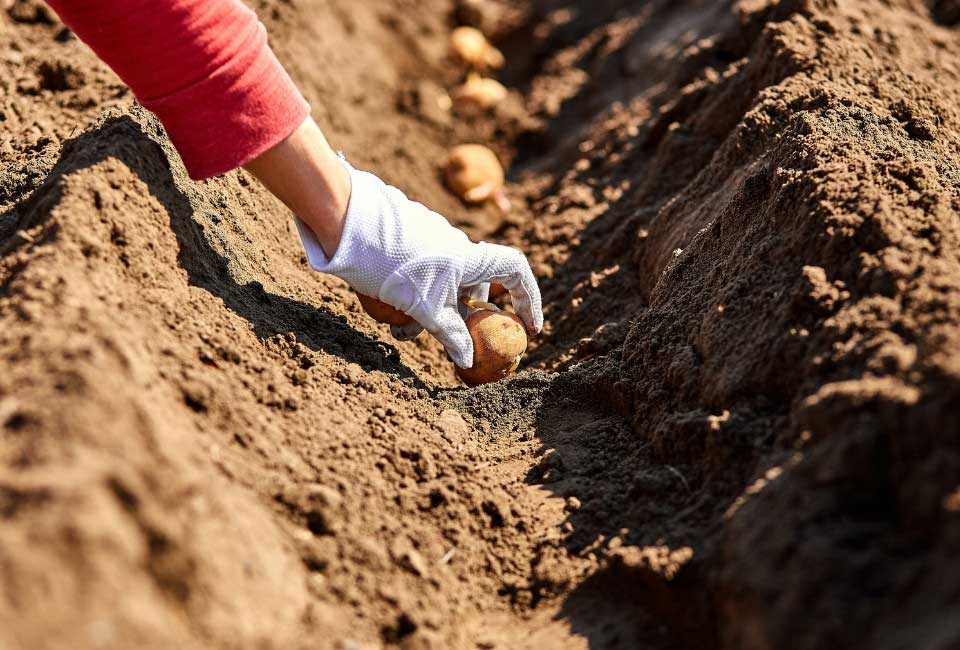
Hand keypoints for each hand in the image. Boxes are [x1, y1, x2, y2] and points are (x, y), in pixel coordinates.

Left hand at [295, 160, 542, 367]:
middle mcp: (458, 246)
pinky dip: (412, 298)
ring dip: (428, 312)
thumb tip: (467, 361)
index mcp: (472, 258)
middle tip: (455, 342)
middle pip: (475, 286)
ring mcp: (433, 242)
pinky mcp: (409, 242)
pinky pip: (422, 275)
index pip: (517, 272)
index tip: (529, 327)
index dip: (529, 299)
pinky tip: (387, 314)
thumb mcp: (425, 309)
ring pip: (442, 285)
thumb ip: (450, 335)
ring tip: (402, 333)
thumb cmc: (395, 267)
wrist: (351, 226)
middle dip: (463, 317)